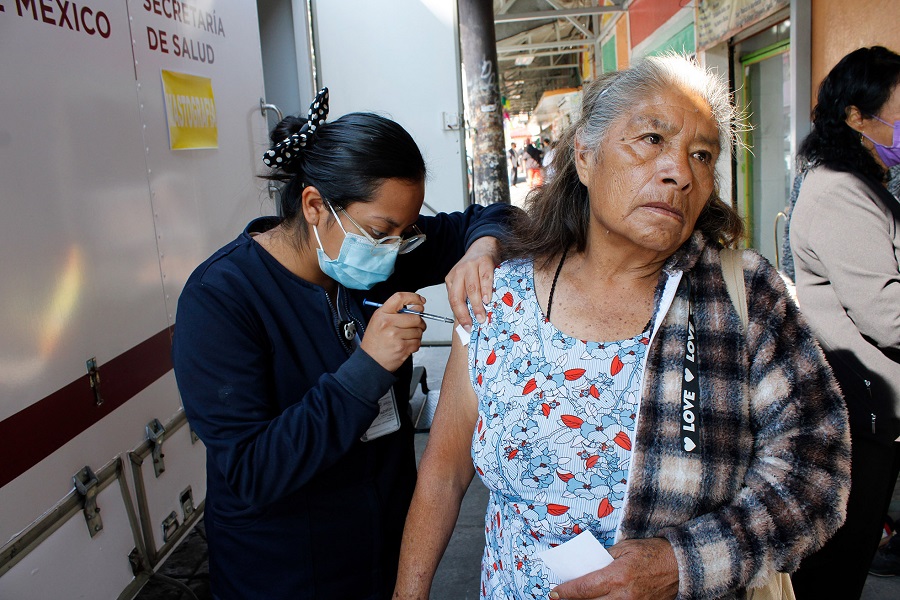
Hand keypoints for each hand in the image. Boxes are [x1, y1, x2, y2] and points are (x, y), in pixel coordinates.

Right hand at [360, 292, 426, 371]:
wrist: (370, 361)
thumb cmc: (374, 341)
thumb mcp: (378, 321)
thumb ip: (395, 312)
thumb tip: (417, 308)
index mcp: (382, 314)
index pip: (400, 298)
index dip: (414, 297)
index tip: (420, 301)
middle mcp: (388, 323)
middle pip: (415, 317)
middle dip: (420, 322)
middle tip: (417, 325)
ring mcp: (395, 336)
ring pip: (418, 331)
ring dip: (417, 334)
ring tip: (406, 337)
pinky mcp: (402, 347)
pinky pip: (417, 342)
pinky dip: (415, 344)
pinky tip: (406, 344)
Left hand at [445, 236, 498, 330]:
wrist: (484, 245)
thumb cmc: (476, 267)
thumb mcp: (465, 281)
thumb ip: (465, 297)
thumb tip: (468, 320)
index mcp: (451, 279)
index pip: (452, 300)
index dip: (459, 315)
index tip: (467, 326)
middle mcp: (459, 272)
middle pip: (459, 296)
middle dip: (467, 313)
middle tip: (475, 323)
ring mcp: (471, 266)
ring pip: (472, 289)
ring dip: (477, 305)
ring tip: (482, 315)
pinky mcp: (484, 262)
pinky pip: (485, 278)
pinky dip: (487, 290)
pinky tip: (488, 299)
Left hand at [549, 538, 678, 599]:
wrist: (681, 565)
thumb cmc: (652, 552)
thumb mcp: (625, 548)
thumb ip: (604, 558)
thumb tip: (588, 566)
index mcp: (618, 576)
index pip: (584, 588)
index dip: (567, 592)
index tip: (554, 592)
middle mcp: (624, 595)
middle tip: (560, 598)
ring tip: (577, 599)